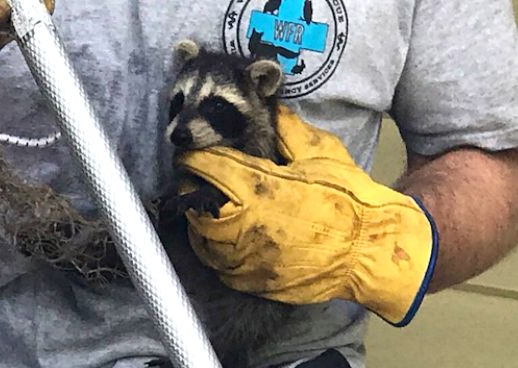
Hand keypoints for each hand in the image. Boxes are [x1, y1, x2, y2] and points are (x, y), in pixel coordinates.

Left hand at [178, 104, 438, 325]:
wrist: (373, 250)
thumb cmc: (351, 201)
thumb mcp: (322, 154)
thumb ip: (290, 130)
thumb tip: (272, 108)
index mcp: (261, 188)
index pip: (210, 168)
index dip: (194, 158)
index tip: (189, 154)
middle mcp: (248, 226)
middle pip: (197, 209)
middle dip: (192, 194)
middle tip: (195, 184)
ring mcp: (250, 259)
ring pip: (203, 243)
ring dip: (200, 225)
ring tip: (207, 212)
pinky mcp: (256, 283)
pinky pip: (221, 269)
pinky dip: (216, 253)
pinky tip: (225, 242)